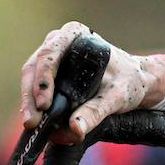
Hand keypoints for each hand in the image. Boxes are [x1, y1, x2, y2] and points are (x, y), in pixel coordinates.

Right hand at [18, 21, 164, 141]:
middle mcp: (58, 42)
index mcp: (75, 34)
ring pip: (30, 80)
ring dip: (28, 103)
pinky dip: (34, 106)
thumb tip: (74, 130)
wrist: (135, 83)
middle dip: (30, 97)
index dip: (43, 80)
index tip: (44, 105)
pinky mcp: (50, 76)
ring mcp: (51, 59)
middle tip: (31, 122)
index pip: (50, 54)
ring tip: (31, 126)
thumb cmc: (128, 82)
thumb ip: (96, 112)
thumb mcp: (116, 97)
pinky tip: (35, 124)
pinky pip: (35, 90)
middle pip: (34, 68)